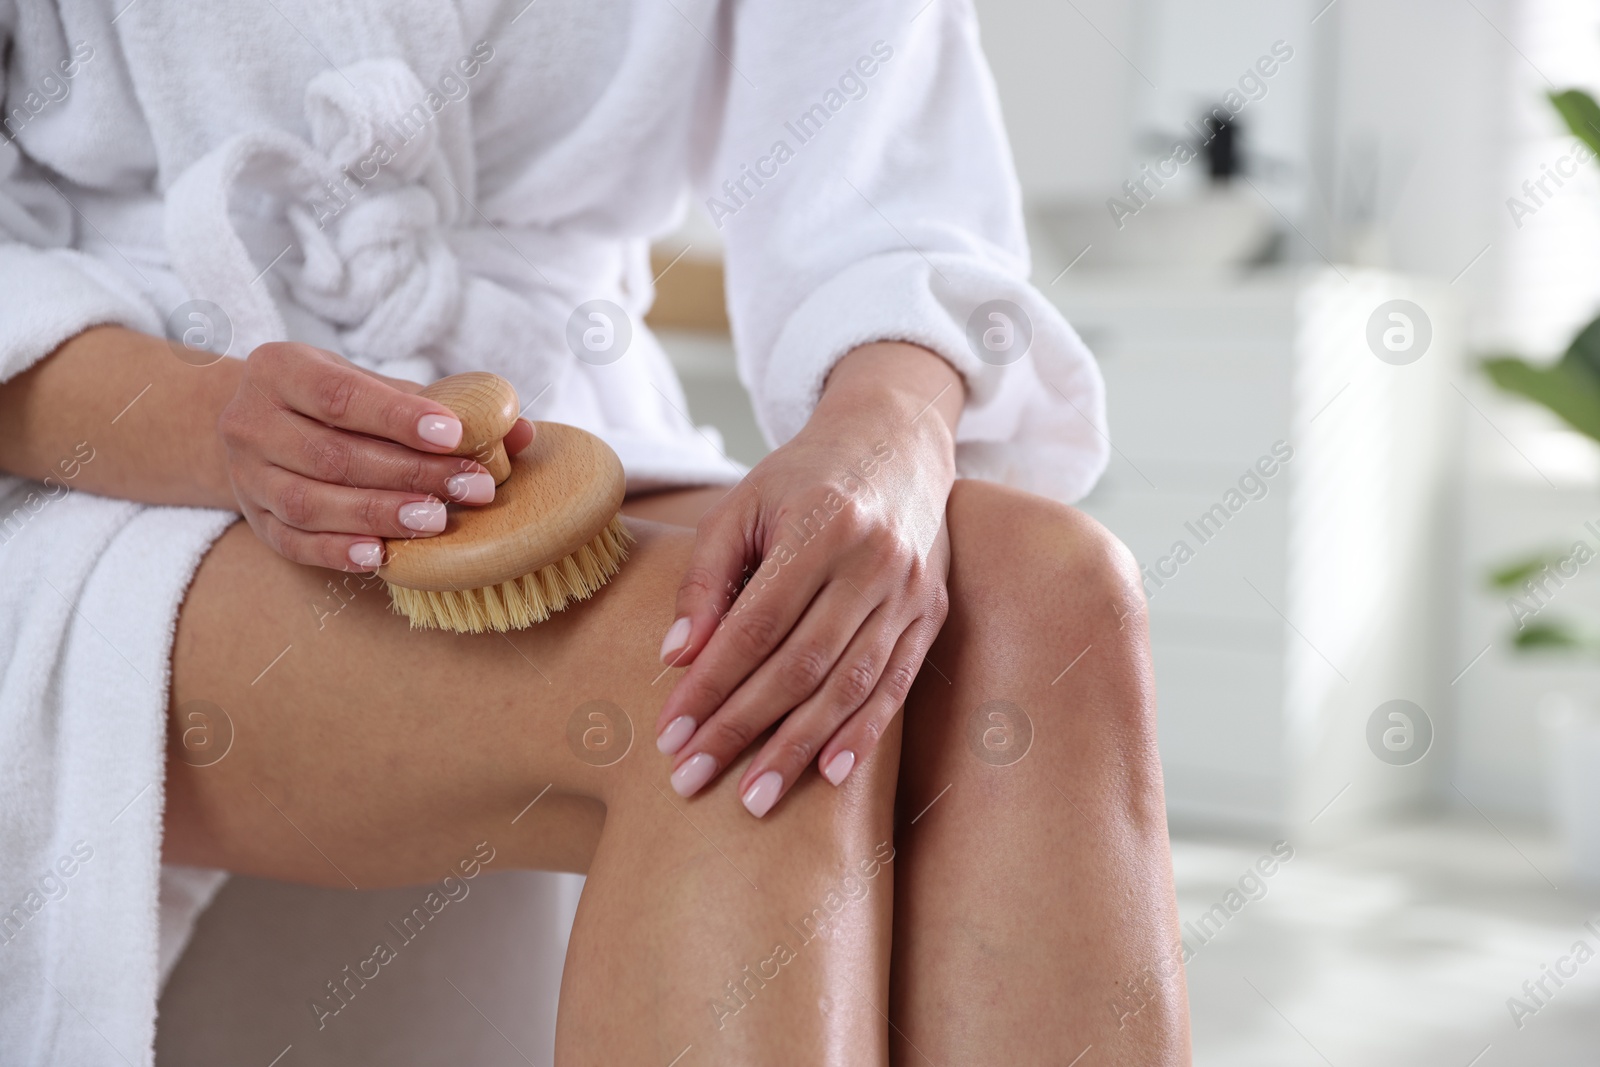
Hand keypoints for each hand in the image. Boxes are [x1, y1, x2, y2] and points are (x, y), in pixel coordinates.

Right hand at [217, 342, 532, 569]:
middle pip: (333, 455)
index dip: (399, 418)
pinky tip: (382, 556)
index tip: (455, 436)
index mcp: (279, 369)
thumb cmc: (335, 402)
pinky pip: (294, 542)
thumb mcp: (379, 387)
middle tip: (472, 488)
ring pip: (311, 503)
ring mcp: (247, 476)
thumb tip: (522, 431)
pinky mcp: (254, 521)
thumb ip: (445, 405)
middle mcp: (250, 421)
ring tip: (436, 521)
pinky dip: (339, 551)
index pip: (340, 396)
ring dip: (379, 514)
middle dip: (410, 474)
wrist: (256, 424)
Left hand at [654, 343, 963, 816]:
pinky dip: (864, 732)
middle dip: (742, 728)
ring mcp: (910, 590)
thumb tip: (677, 660)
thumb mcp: (741, 506)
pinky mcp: (932, 612)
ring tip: (754, 797)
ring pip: (850, 684)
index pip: (754, 626)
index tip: (670, 735)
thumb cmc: (803, 477)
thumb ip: (706, 579)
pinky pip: (897, 684)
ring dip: (799, 746)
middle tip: (693, 778)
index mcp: (819, 525)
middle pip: (800, 664)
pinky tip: (830, 773)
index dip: (710, 686)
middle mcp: (873, 560)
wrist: (896, 442)